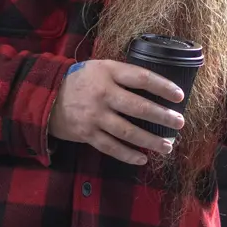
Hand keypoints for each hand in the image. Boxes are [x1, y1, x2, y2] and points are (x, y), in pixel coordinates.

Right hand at [49, 60, 184, 164]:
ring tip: (167, 146)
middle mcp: (102, 94)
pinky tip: (143, 159)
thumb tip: (157, 86)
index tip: (179, 96)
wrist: (46, 96)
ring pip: (128, 132)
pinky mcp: (87, 134)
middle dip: (162, 117)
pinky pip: (111, 147)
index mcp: (108, 73)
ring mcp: (94, 116)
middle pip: (139, 107)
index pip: (141, 78)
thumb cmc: (82, 81)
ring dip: (150, 141)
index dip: (163, 86)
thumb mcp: (101, 68)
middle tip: (179, 123)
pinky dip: (128, 155)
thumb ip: (124, 75)